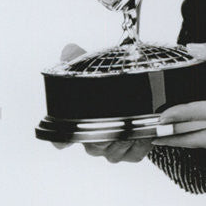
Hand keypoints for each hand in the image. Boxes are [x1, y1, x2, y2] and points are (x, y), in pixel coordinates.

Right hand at [50, 43, 152, 162]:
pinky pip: (133, 156)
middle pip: (93, 147)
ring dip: (124, 140)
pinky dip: (140, 146)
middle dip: (104, 136)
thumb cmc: (114, 83)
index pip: (62, 139)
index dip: (61, 141)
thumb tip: (69, 50)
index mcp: (81, 122)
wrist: (144, 91)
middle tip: (116, 121)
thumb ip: (81, 59)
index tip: (63, 142)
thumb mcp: (100, 68)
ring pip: (113, 154)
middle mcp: (93, 139)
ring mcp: (112, 148)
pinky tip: (144, 133)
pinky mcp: (131, 153)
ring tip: (133, 125)